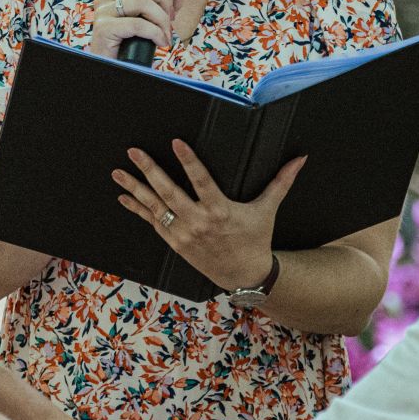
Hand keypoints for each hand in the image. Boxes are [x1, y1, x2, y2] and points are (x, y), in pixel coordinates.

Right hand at [89, 0, 175, 58]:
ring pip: (143, 1)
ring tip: (165, 35)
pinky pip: (138, 24)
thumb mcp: (156, 20)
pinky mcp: (104, 28)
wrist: (119, 69)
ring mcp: (103, 12)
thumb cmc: (135, 45)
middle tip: (170, 20)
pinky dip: (156, 33)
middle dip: (165, 0)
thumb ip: (168, 2)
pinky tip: (160, 43)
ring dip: (162, 20)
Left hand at [113, 139, 305, 292]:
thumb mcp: (267, 209)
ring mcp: (183, 234)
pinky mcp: (175, 243)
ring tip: (118, 172)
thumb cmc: (256, 239)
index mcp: (220, 210)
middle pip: (168, 192)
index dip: (188, 161)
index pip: (201, 181)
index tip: (175, 143)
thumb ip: (280, 181)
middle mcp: (198, 222)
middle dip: (149, 170)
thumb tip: (300, 158)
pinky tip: (124, 196)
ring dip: (135, 188)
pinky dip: (137, 209)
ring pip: (155, 207)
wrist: (244, 275)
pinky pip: (152, 223)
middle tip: (134, 152)